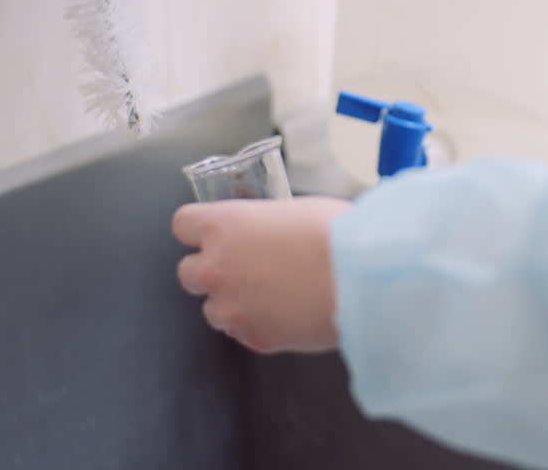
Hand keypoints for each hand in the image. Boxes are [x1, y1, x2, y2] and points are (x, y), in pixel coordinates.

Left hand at [172, 196, 350, 353]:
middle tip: (246, 268)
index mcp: (224, 225)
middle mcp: (217, 266)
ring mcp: (231, 307)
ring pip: (212, 308)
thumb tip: (267, 232)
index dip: (198, 229)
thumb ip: (265, 223)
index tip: (214, 233)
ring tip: (272, 295)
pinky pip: (242, 332)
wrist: (365, 280)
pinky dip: (258, 325)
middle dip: (212, 270)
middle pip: (187, 272)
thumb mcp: (296, 210)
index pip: (182, 224)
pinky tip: (288, 313)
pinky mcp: (253, 338)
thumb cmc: (339, 235)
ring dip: (233, 302)